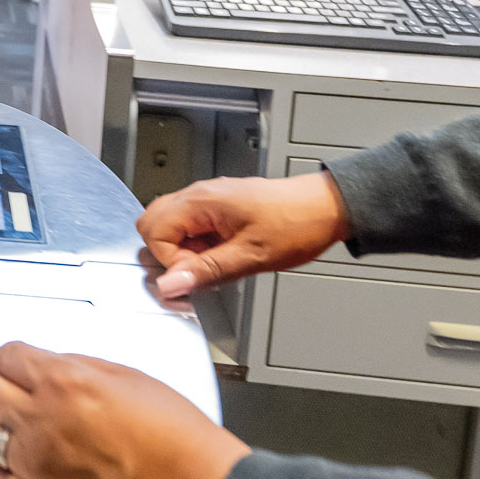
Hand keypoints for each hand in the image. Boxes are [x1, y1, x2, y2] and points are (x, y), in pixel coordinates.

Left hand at [0, 343, 249, 478]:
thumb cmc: (174, 436)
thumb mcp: (126, 377)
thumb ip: (76, 367)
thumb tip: (49, 365)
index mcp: (64, 382)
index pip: (7, 355)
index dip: (15, 358)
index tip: (20, 364)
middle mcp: (42, 419)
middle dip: (1, 386)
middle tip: (16, 391)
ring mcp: (37, 460)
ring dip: (0, 426)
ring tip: (22, 428)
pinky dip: (3, 470)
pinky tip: (18, 464)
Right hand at [136, 171, 351, 298]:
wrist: (326, 207)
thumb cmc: (296, 224)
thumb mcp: (250, 256)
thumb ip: (206, 270)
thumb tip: (171, 284)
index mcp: (200, 201)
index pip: (153, 231)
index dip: (171, 260)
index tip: (196, 274)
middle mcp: (198, 194)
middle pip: (152, 222)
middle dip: (169, 252)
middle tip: (201, 267)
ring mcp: (207, 198)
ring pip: (171, 224)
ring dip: (185, 248)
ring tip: (217, 258)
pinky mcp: (218, 205)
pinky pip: (190, 224)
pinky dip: (198, 242)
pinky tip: (224, 251)